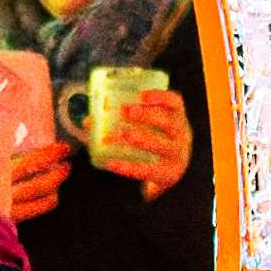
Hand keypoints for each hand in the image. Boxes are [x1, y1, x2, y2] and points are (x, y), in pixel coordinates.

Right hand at [0, 111, 73, 223]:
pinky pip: (23, 214)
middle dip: (53, 172)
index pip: (26, 163)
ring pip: (32, 200)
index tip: (63, 148)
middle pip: (33, 182)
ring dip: (50, 189)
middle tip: (68, 162)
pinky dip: (38, 207)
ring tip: (62, 178)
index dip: (46, 156)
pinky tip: (48, 202)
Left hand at [77, 66, 192, 194]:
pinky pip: (149, 170)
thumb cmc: (155, 142)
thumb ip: (121, 122)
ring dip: (143, 139)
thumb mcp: (148, 128)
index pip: (175, 103)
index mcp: (177, 118)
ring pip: (163, 146)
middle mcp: (182, 136)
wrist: (169, 173)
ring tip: (124, 135)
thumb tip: (88, 121)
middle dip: (148, 115)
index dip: (160, 96)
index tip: (141, 95)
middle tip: (126, 111)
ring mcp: (177, 156)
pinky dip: (130, 167)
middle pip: (170, 122)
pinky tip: (113, 163)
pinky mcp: (167, 175)